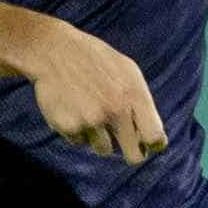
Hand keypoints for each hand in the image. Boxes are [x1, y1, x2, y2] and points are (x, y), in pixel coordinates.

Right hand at [19, 19, 164, 163]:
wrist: (53, 50)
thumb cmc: (95, 60)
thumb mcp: (127, 71)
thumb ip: (141, 103)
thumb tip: (153, 137)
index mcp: (134, 95)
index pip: (155, 137)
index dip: (154, 145)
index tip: (149, 144)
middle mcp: (115, 110)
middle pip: (134, 157)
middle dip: (134, 154)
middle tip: (129, 148)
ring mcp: (90, 120)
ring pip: (104, 150)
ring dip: (101, 138)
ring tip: (91, 112)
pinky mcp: (68, 126)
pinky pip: (80, 141)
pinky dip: (78, 130)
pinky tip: (72, 108)